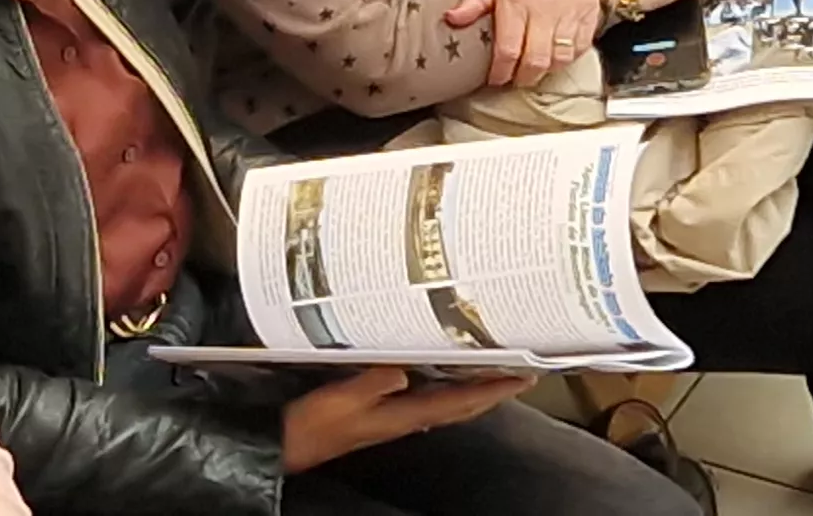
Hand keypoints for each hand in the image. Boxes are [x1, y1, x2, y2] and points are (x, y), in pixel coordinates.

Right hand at [278, 367, 532, 470]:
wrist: (291, 442)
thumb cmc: (313, 425)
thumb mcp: (339, 399)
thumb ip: (372, 383)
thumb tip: (404, 369)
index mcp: (404, 416)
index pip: (460, 403)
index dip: (492, 391)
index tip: (521, 377)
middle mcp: (407, 418)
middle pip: (463, 405)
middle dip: (492, 390)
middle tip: (520, 371)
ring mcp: (397, 417)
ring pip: (449, 402)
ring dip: (474, 388)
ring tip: (494, 370)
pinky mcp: (385, 411)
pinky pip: (429, 398)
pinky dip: (447, 387)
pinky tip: (446, 376)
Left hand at [446, 0, 613, 87]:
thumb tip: (452, 19)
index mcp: (515, 0)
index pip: (508, 51)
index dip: (500, 72)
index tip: (496, 78)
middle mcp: (544, 10)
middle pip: (536, 61)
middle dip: (523, 77)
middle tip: (515, 78)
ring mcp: (571, 11)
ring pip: (561, 59)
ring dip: (547, 70)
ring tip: (536, 68)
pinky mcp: (590, 10)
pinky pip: (582, 46)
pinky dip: (570, 56)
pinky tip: (558, 54)